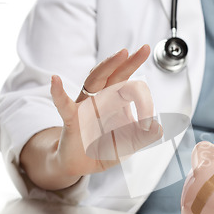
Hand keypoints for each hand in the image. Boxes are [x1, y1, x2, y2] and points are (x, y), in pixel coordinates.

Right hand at [50, 45, 161, 177]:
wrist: (83, 164)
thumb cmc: (105, 147)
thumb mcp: (132, 142)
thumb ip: (146, 135)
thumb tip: (158, 127)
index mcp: (118, 100)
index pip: (134, 90)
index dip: (145, 105)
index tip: (147, 126)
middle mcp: (103, 97)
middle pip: (115, 74)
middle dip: (129, 62)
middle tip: (144, 49)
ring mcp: (86, 105)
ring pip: (95, 80)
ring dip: (107, 66)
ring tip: (121, 54)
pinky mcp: (72, 119)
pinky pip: (64, 104)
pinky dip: (58, 93)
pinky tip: (55, 80)